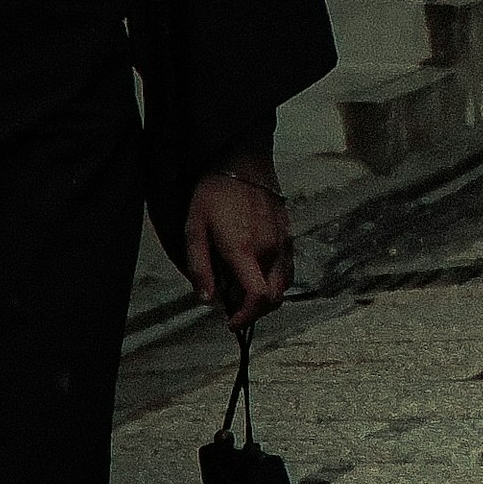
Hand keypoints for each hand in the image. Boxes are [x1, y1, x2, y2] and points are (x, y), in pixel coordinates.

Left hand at [185, 151, 292, 331]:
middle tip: (234, 308)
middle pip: (275, 298)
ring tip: (243, 289)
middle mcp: (269, 249)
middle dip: (255, 311)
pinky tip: (256, 271)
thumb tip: (207, 300)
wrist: (241, 160)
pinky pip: (288, 267)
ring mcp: (283, 241)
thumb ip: (199, 269)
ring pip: (284, 284)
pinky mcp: (288, 233)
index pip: (257, 298)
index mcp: (245, 250)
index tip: (231, 323)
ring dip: (267, 296)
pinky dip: (275, 279)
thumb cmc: (214, 193)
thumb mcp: (194, 231)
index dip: (245, 318)